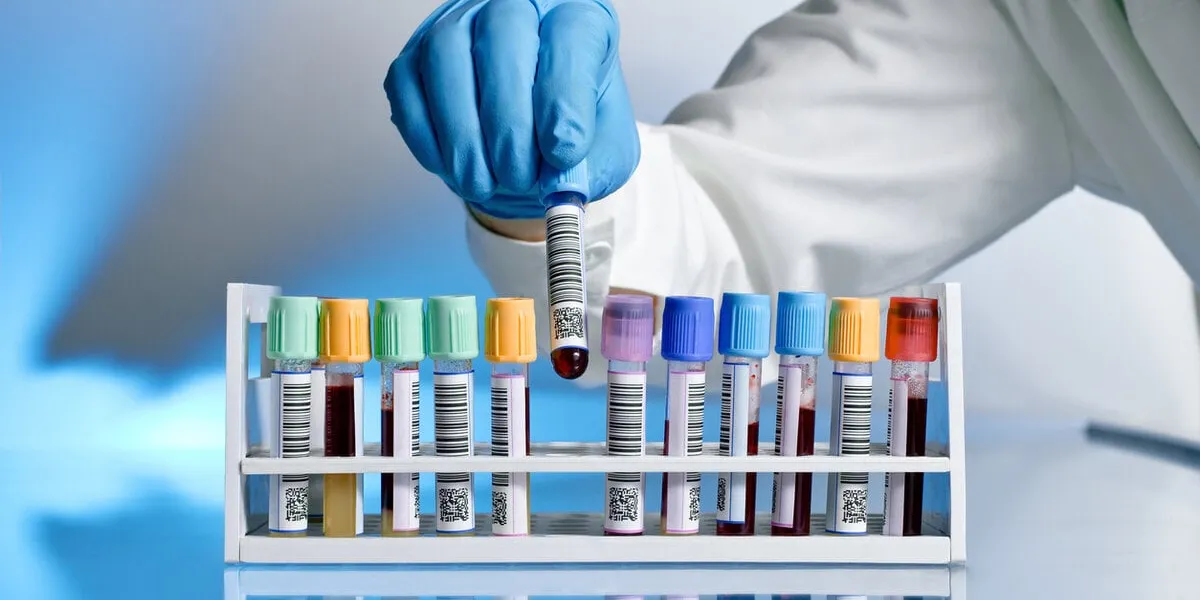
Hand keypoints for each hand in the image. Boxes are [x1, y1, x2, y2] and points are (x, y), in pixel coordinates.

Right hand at [384, 0, 639, 219]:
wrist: (532, 149)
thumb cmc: (569, 135)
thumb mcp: (600, 156)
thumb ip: (588, 167)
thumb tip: (561, 183)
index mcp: (577, 19)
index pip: (571, 34)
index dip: (564, 96)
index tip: (563, 152)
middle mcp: (517, 8)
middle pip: (504, 33)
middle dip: (508, 119)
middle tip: (516, 175)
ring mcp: (459, 25)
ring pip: (446, 53)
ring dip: (462, 130)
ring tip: (481, 183)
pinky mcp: (416, 56)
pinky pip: (407, 84)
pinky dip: (426, 135)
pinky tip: (452, 167)